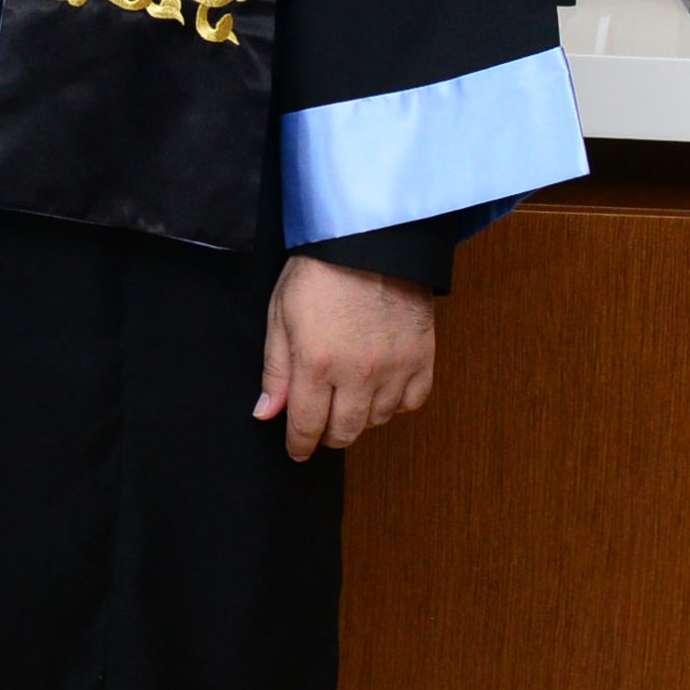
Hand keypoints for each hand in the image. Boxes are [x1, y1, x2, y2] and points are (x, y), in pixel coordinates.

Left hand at [258, 258, 438, 459]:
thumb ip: (275, 370)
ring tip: (348, 396)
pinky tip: (381, 388)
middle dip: (327, 435)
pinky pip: (411, 402)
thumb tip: (267, 413)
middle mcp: (358, 374)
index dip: (299, 445)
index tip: (297, 450)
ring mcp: (394, 368)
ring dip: (359, 417)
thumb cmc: (320, 271)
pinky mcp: (422, 357)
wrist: (371, 239)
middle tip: (320, 423)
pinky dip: (395, 403)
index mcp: (317, 364)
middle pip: (344, 432)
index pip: (306, 426)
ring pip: (377, 421)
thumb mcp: (281, 315)